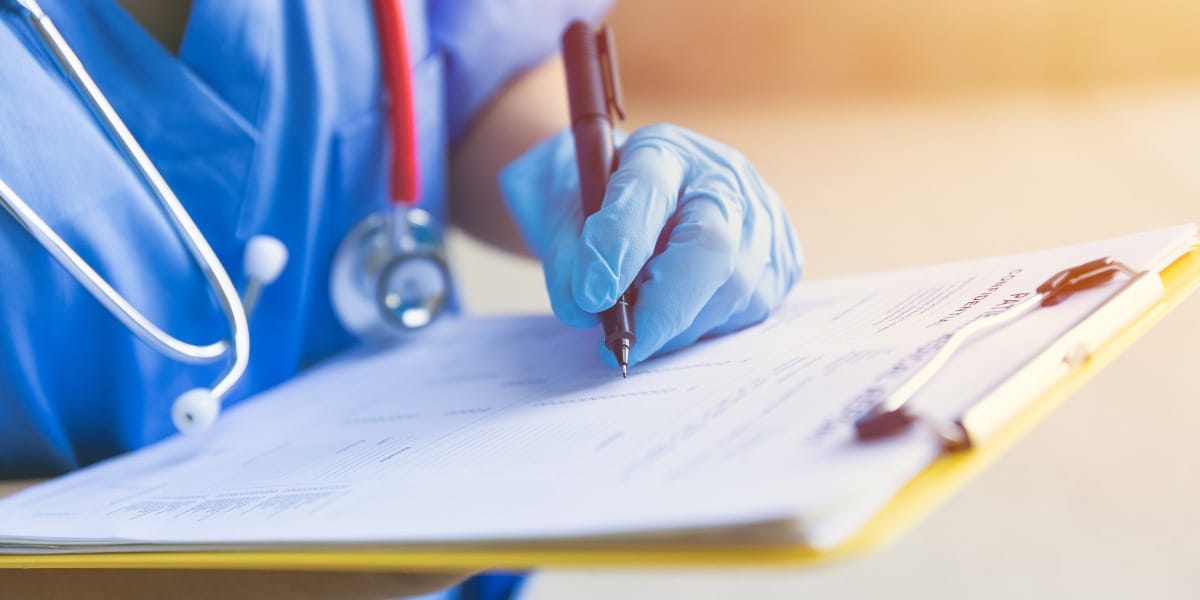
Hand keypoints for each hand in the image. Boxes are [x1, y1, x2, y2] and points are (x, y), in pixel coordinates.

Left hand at [501, 123, 802, 365]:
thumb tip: (584, 308)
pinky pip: (746, 311)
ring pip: (730, 291)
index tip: (590, 295)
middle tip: (619, 347)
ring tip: (639, 325)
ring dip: (676, 327)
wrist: (636, 197)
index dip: (620, 244)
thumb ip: (565, 253)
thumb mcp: (557, 210)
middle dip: (662, 307)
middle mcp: (725, 178)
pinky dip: (701, 327)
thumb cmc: (593, 201)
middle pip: (711, 245)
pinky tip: (674, 315)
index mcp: (663, 150)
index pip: (648, 189)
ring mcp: (762, 220)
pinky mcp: (782, 261)